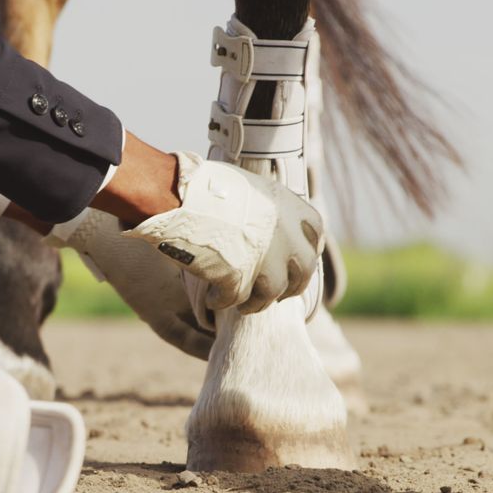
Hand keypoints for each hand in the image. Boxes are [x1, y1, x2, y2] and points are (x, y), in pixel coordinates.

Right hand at [123, 152, 323, 312]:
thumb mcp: (245, 186)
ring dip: (258, 302)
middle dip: (290, 287)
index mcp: (287, 206)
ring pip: (272, 292)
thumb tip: (264, 224)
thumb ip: (263, 208)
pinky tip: (212, 299)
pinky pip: (237, 299)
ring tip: (243, 306)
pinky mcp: (238, 276)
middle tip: (275, 295)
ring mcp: (263, 257)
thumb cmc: (202, 186)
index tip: (295, 264)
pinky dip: (224, 302)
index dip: (307, 252)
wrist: (178, 195)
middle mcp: (284, 233)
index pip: (315, 234)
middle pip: (302, 271)